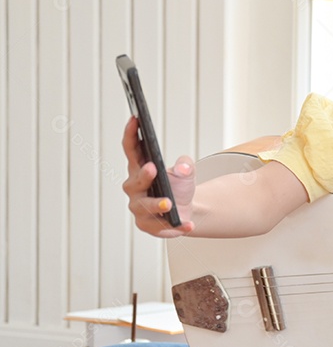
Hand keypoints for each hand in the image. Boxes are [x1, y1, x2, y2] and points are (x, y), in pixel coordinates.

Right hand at [122, 116, 195, 236]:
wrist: (187, 211)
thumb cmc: (179, 187)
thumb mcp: (187, 172)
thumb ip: (186, 166)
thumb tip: (183, 167)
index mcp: (140, 168)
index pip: (131, 150)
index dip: (131, 134)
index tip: (135, 119)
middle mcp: (135, 188)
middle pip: (134, 182)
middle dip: (143, 176)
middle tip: (152, 168)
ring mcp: (139, 208)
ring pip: (144, 207)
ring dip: (156, 205)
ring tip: (170, 204)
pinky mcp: (147, 225)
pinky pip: (159, 227)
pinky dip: (175, 226)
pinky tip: (187, 224)